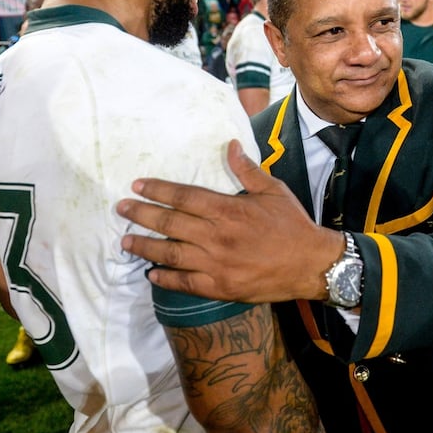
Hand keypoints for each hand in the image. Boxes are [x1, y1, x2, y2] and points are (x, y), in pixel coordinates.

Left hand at [117, 140, 343, 302]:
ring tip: (126, 241)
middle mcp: (217, 237)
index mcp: (228, 210)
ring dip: (145, 247)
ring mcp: (216, 264)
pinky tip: (151, 273)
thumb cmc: (292, 225)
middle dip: (141, 215)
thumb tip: (230, 145)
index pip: (184, 196)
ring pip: (170, 254)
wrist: (311, 265)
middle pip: (170, 223)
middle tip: (122, 209)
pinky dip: (165, 278)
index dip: (158, 190)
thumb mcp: (273, 191)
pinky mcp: (220, 287)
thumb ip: (246, 170)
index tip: (137, 186)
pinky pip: (185, 283)